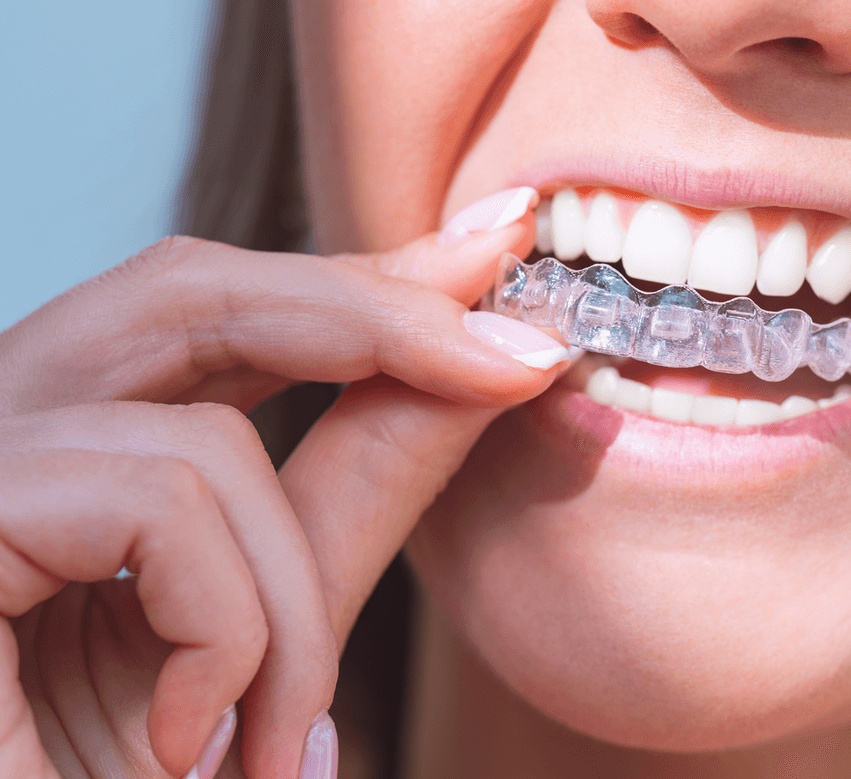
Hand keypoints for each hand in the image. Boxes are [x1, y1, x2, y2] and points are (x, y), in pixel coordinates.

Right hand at [0, 190, 562, 777]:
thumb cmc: (123, 778)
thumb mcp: (263, 626)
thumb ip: (354, 491)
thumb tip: (495, 366)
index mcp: (66, 452)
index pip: (216, 312)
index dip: (361, 277)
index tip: (499, 245)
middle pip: (187, 289)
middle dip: (376, 315)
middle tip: (520, 360)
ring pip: (201, 440)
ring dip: (288, 606)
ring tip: (279, 738)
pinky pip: (151, 503)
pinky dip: (218, 630)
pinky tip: (184, 737)